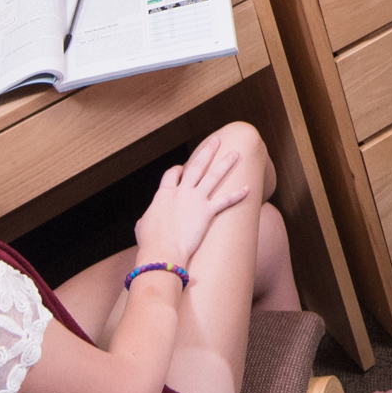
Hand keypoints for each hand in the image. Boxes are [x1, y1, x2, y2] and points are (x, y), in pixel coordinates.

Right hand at [131, 156, 243, 270]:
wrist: (161, 252)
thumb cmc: (150, 243)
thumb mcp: (142, 226)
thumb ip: (147, 218)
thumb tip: (146, 220)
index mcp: (163, 194)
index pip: (172, 174)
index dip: (179, 169)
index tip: (184, 167)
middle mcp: (181, 192)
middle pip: (196, 166)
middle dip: (207, 151)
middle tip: (216, 140)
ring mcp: (195, 200)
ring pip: (213, 176)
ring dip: (226, 163)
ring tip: (236, 153)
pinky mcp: (206, 212)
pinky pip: (225, 200)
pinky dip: (237, 194)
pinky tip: (249, 189)